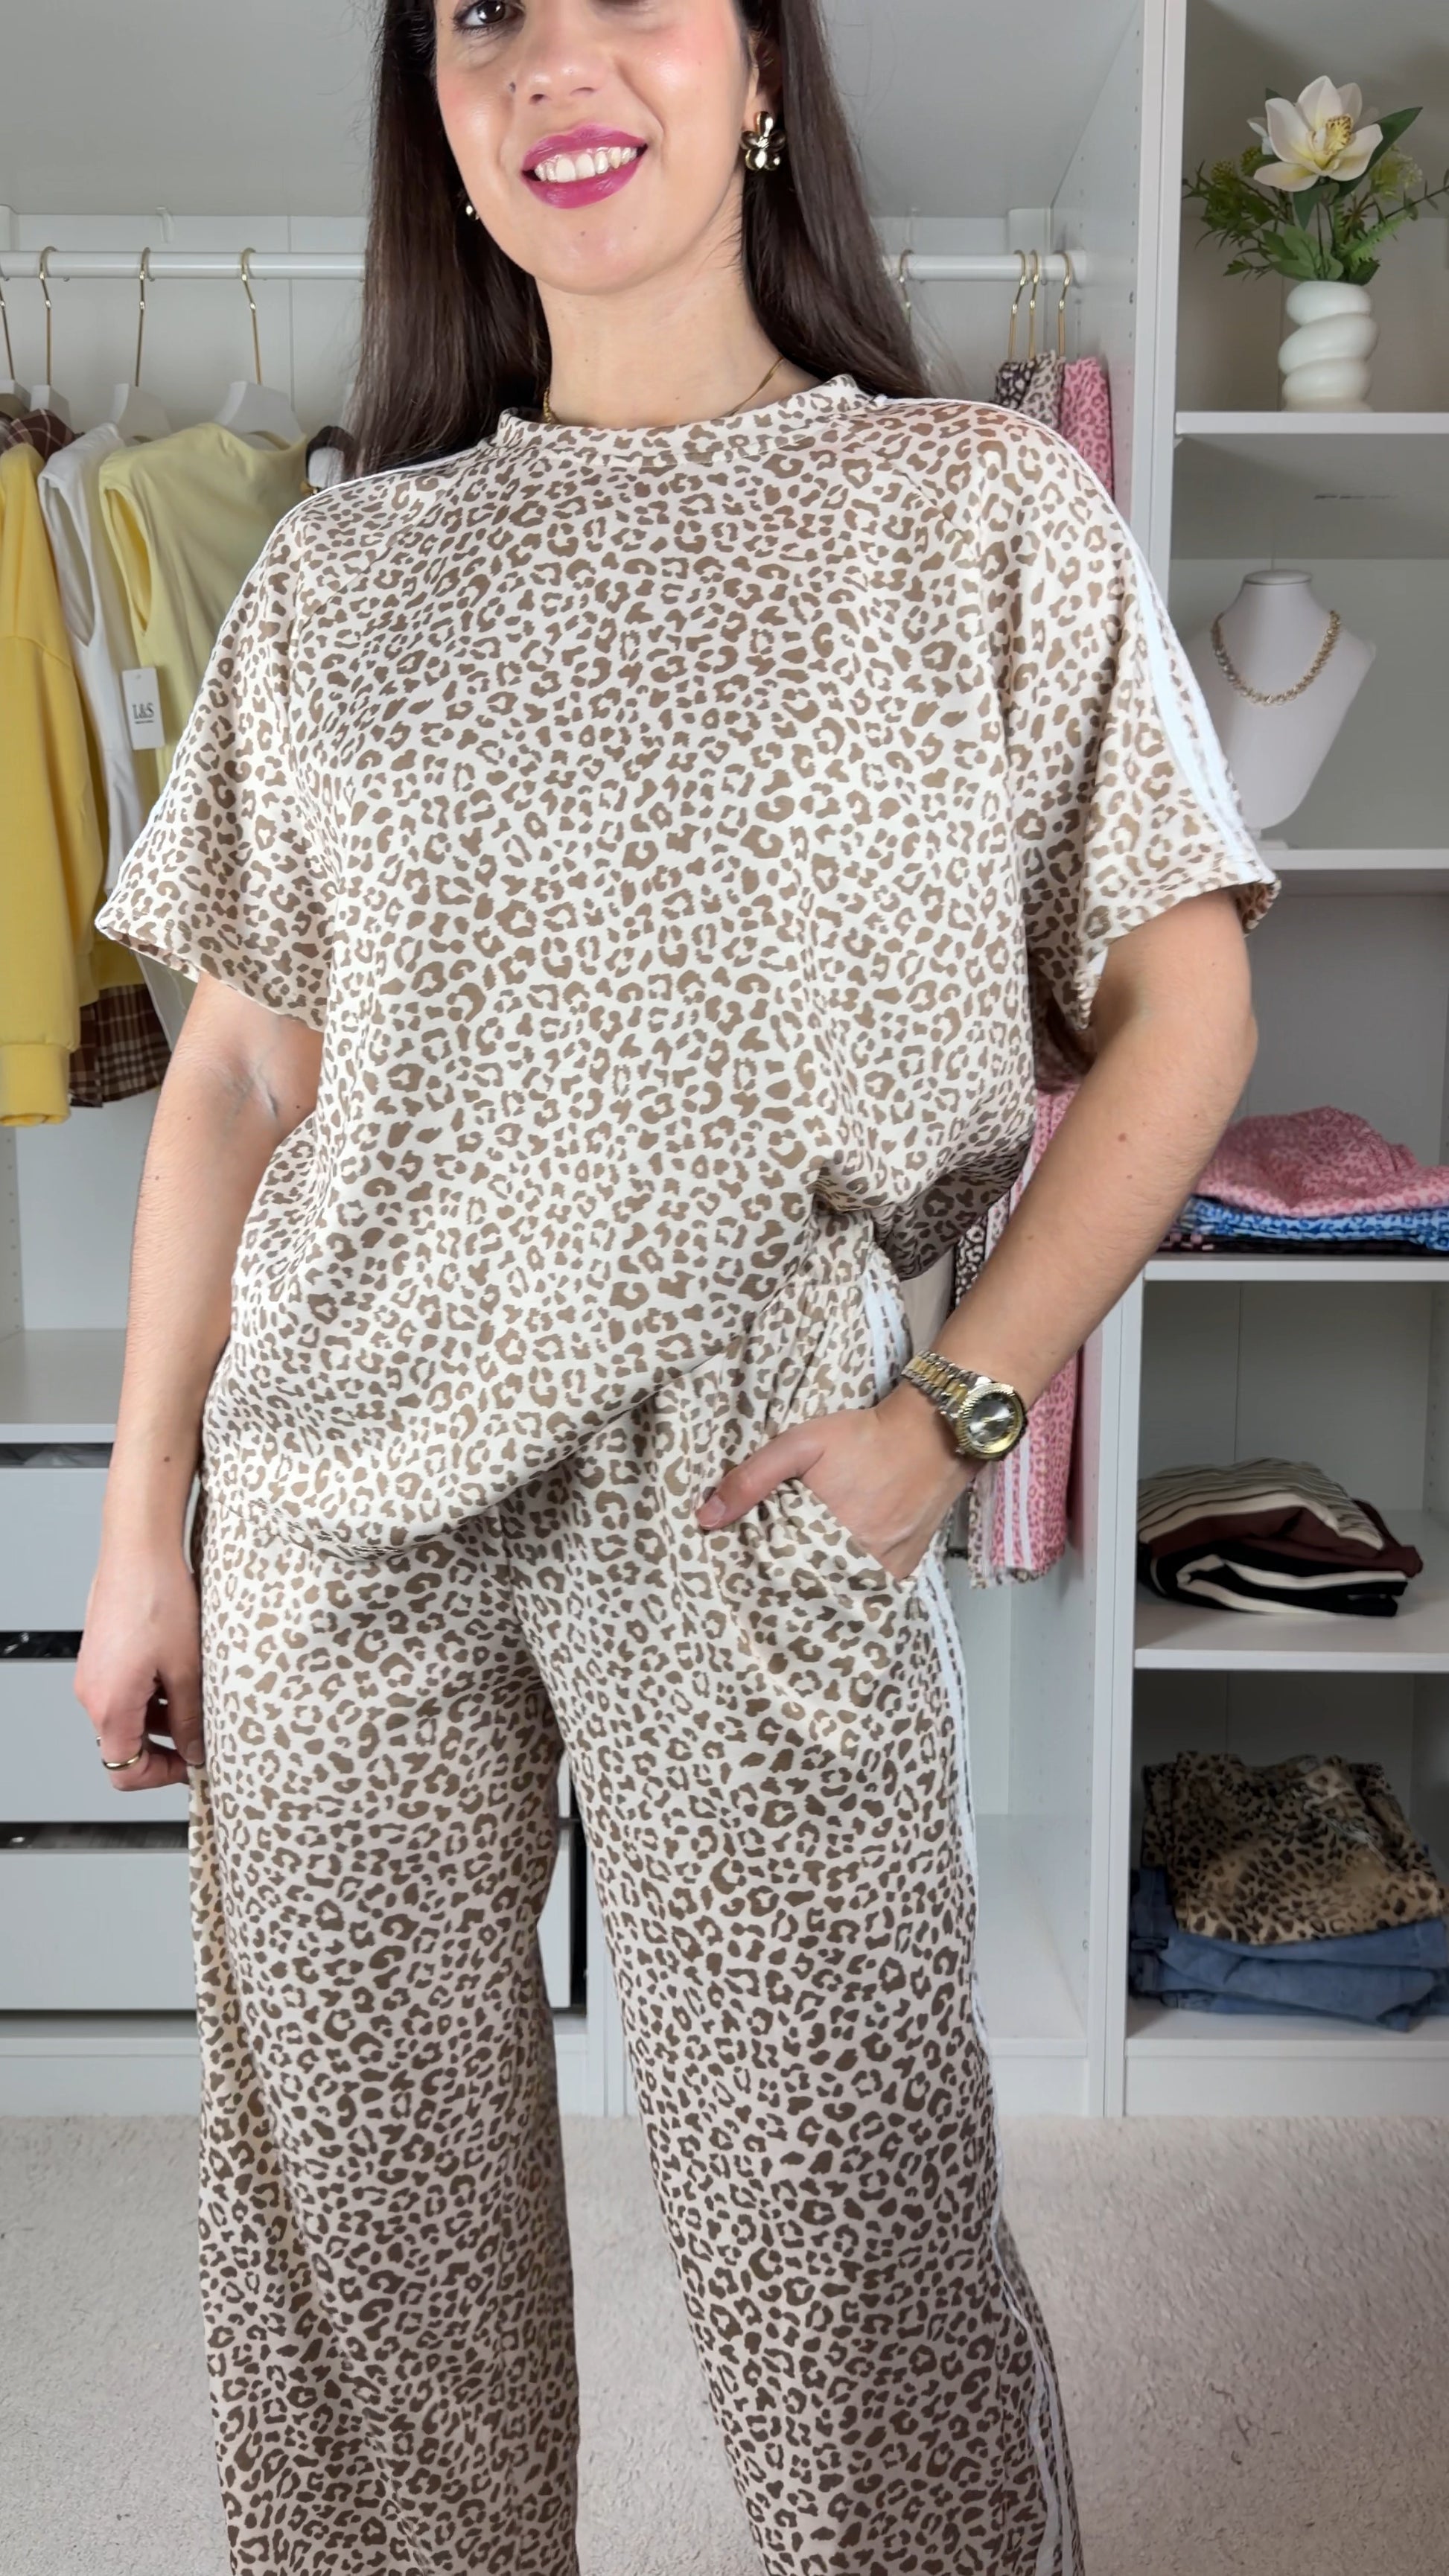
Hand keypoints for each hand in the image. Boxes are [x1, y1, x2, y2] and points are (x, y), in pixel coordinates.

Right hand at [74, 1543, 204, 1787]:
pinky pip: (124, 1691)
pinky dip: (151, 1693)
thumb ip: (189, 1718)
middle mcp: (92, 1694)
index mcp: (110, 1705)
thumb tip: (195, 1750)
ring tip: (197, 1697)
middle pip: (125, 1745)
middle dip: (166, 1745)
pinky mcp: (101, 1655)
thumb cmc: (157, 1598)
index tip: (192, 1764)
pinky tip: (179, 1672)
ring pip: (127, 1717)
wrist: (138, 1548)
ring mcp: (94, 1674)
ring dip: (161, 1717)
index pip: (124, 1771)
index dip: (161, 1776)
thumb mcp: (186, 1668)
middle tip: (202, 1734)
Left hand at [694, 1383, 976, 1582]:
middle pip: (807, 1590)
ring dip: (817, 1589)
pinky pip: (868, 1592)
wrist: (931, 1434)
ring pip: (838, 1595)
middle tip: (764, 1581)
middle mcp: (857, 1559)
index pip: (776, 1575)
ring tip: (795, 1581)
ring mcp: (884, 1569)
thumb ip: (751, 1479)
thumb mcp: (800, 1444)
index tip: (739, 1578)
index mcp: (825, 1533)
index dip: (756, 1577)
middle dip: (784, 1587)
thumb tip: (706, 1517)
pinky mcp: (904, 1570)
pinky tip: (832, 1577)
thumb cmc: (864, 1436)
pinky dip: (849, 1587)